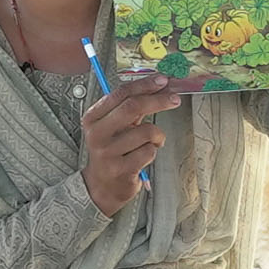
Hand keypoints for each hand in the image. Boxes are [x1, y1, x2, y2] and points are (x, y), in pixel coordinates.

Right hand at [79, 70, 200, 210]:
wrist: (102, 186)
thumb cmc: (113, 151)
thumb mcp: (115, 127)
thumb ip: (132, 108)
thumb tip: (159, 87)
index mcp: (94, 118)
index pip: (121, 94)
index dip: (144, 85)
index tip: (162, 81)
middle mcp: (98, 134)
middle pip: (133, 107)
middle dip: (158, 100)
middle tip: (174, 99)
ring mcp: (108, 152)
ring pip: (147, 131)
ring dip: (157, 136)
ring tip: (152, 142)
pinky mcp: (121, 169)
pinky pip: (149, 151)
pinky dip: (153, 152)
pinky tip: (144, 157)